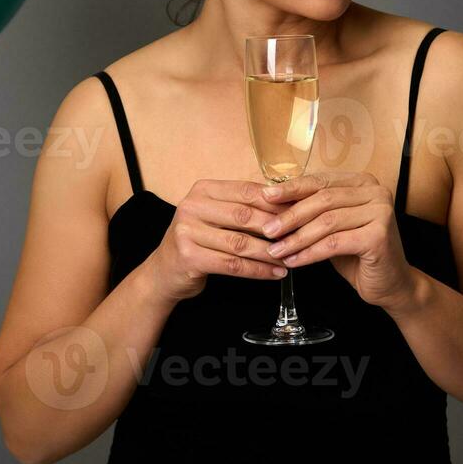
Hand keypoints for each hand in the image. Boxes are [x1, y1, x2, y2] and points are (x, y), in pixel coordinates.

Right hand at [145, 179, 293, 301]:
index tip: (298, 211)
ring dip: (269, 253)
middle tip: (299, 237)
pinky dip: (257, 270)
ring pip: (240, 242)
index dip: (275, 202)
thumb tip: (286, 204)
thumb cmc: (198, 241)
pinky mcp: (189, 257)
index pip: (245, 191)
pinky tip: (274, 273)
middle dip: (275, 227)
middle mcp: (192, 206)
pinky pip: (232, 264)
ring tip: (290, 258)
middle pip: (244, 215)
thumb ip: (242, 207)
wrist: (164, 271)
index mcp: (203, 190)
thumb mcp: (215, 216)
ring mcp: (187, 231)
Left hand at [258, 170, 417, 310]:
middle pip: (322, 200)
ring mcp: (381, 212)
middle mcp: (375, 191)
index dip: (291, 188)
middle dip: (290, 216)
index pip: (320, 180)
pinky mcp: (379, 236)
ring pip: (326, 222)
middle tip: (267, 230)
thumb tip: (272, 202)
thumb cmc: (357, 254)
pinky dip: (310, 253)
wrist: (391, 284)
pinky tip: (294, 261)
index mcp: (362, 182)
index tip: (265, 196)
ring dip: (296, 238)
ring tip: (276, 250)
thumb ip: (311, 211)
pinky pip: (334, 243)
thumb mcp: (332, 227)